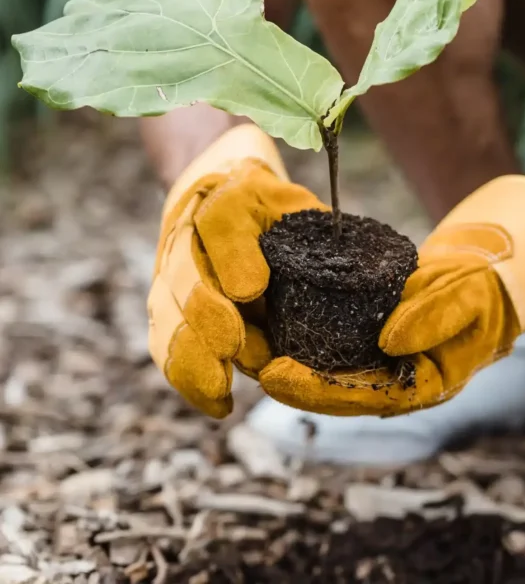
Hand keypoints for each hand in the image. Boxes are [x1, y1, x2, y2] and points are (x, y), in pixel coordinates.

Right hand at [147, 124, 327, 416]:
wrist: (219, 188)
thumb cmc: (265, 204)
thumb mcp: (287, 202)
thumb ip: (293, 227)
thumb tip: (257, 289)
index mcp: (220, 199)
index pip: (221, 218)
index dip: (232, 255)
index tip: (252, 289)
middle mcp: (185, 236)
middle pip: (184, 275)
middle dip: (205, 317)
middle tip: (231, 348)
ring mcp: (170, 274)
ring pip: (168, 316)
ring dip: (190, 354)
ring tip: (219, 391)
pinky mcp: (168, 306)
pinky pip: (165, 343)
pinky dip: (184, 375)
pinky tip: (214, 402)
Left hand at [260, 175, 524, 416]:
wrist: (484, 278)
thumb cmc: (483, 292)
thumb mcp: (468, 297)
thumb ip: (435, 318)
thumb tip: (389, 341)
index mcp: (420, 384)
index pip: (362, 398)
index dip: (317, 392)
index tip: (276, 377)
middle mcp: (394, 379)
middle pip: (333, 390)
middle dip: (288, 382)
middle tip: (246, 362)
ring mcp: (380, 359)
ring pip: (326, 369)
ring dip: (287, 360)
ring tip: (246, 344)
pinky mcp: (367, 334)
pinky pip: (330, 341)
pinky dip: (301, 335)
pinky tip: (272, 322)